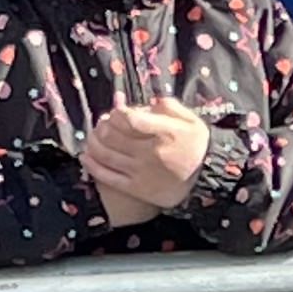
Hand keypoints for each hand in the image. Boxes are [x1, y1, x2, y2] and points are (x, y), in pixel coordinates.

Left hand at [83, 100, 213, 218]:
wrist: (206, 180)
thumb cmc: (197, 147)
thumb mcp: (192, 121)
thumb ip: (170, 106)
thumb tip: (148, 103)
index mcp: (164, 133)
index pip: (129, 118)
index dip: (117, 113)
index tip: (118, 113)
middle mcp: (150, 152)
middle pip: (112, 135)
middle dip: (102, 126)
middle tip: (103, 123)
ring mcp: (141, 172)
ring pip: (105, 154)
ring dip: (93, 143)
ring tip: (94, 137)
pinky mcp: (136, 188)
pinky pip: (107, 176)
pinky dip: (92, 165)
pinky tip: (87, 156)